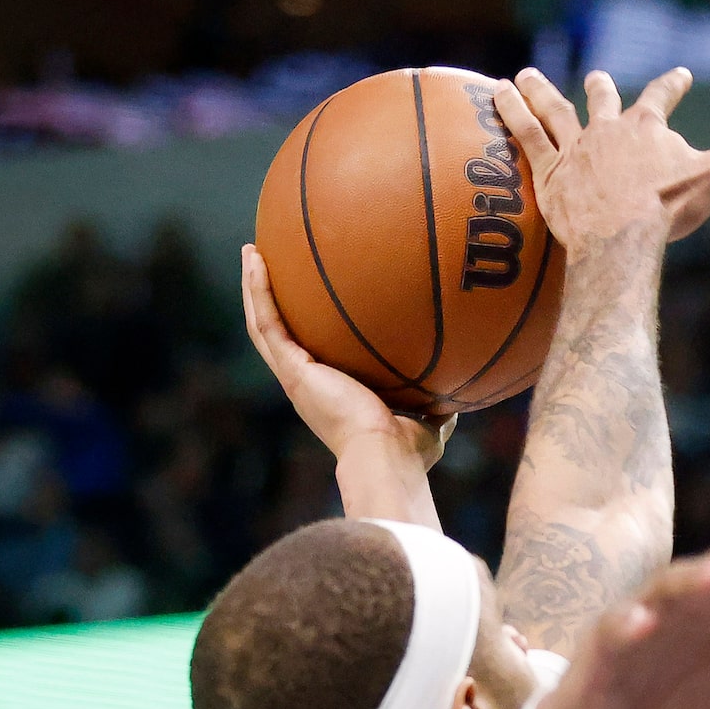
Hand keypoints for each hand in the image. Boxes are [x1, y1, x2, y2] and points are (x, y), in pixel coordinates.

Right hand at [242, 244, 452, 470]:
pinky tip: (255, 257)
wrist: (385, 457)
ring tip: (251, 252)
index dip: (305, 330)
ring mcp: (294, 376)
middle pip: (278, 336)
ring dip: (254, 288)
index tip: (307, 303)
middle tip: (266, 265)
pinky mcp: (292, 370)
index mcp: (329, 394)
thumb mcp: (428, 421)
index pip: (310, 355)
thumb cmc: (407, 452)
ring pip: (263, 325)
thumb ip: (436, 403)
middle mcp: (306, 384)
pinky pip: (267, 322)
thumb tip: (458, 388)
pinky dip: (258, 290)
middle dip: (271, 301)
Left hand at [494, 67, 709, 252]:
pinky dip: (509, 112)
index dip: (674, 86)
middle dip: (603, 89)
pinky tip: (494, 94)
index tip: (681, 75)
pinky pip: (523, 134)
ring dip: (539, 92)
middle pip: (604, 101)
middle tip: (599, 76)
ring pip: (553, 111)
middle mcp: (607, 129)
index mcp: (648, 127)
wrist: (620, 237)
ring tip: (524, 77)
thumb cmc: (668, 210)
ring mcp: (574, 149)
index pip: (664, 97)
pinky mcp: (547, 173)